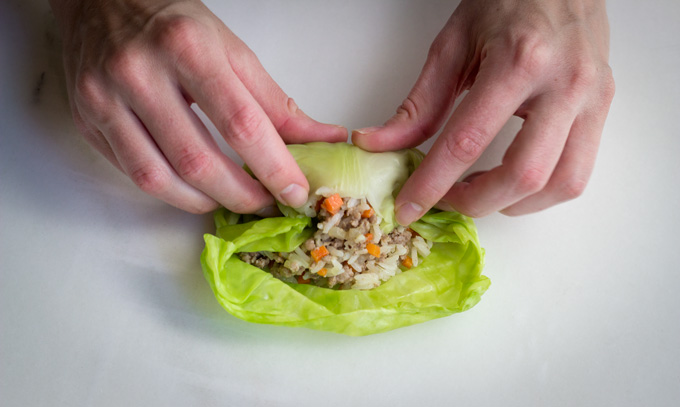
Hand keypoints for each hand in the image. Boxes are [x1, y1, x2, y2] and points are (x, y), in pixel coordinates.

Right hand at [49, 0, 346, 213]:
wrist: (102, 0)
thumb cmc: (173, 23)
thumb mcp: (232, 51)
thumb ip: (275, 103)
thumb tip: (320, 140)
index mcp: (186, 47)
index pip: (239, 124)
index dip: (273, 167)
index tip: (294, 191)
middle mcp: (138, 73)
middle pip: (197, 161)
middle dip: (240, 195)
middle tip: (265, 203)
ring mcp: (104, 99)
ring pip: (158, 178)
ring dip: (204, 201)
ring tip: (230, 198)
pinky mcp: (86, 120)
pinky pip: (132, 174)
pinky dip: (171, 191)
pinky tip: (194, 187)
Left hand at [352, 0, 614, 222]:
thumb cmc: (507, 1)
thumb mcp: (452, 46)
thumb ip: (418, 104)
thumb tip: (379, 145)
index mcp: (519, 61)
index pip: (468, 141)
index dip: (433, 183)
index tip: (410, 206)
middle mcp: (564, 83)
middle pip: (522, 175)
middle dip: (476, 202)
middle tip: (446, 200)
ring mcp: (591, 98)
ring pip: (560, 184)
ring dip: (514, 204)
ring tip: (481, 193)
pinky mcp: (604, 108)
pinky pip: (579, 173)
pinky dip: (542, 193)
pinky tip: (513, 182)